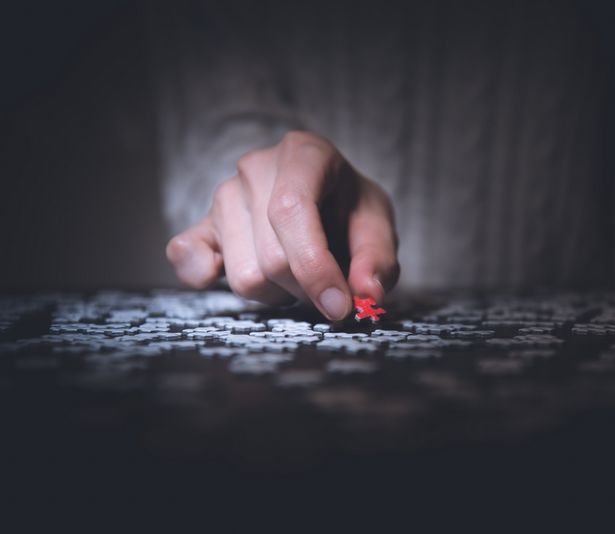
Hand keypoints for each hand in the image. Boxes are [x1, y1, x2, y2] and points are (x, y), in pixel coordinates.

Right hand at [166, 131, 399, 319]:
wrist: (326, 199)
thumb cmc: (350, 210)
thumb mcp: (378, 226)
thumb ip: (377, 259)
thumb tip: (366, 294)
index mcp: (303, 153)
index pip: (292, 211)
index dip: (314, 267)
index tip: (339, 306)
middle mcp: (256, 167)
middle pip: (271, 257)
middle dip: (307, 288)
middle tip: (329, 283)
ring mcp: (224, 195)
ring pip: (243, 276)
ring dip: (278, 293)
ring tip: (297, 272)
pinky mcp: (202, 224)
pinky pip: (186, 257)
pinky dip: (206, 275)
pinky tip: (237, 272)